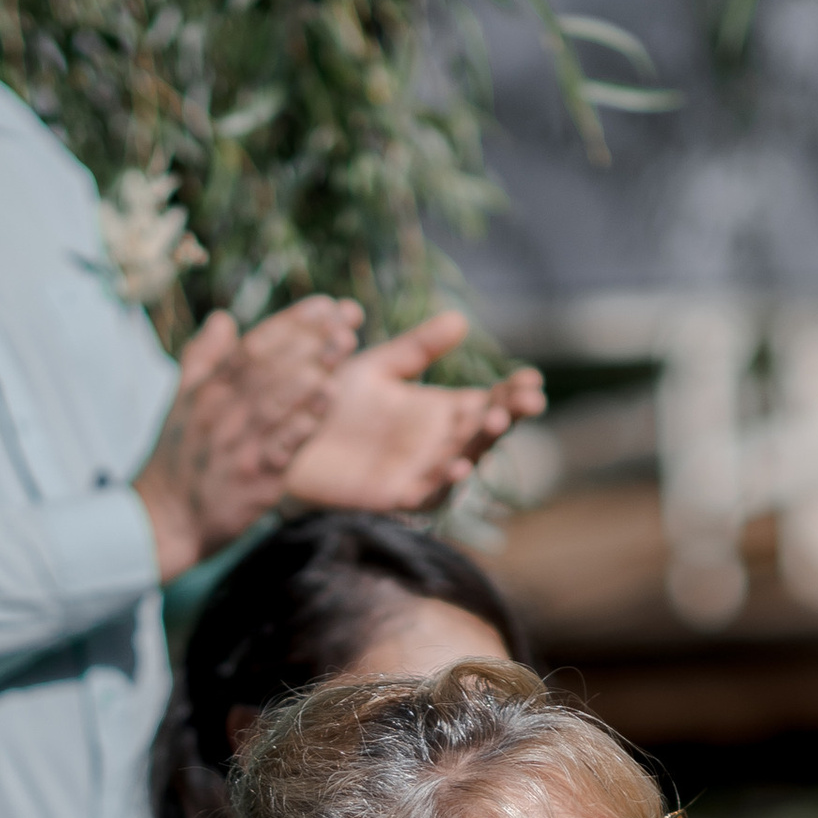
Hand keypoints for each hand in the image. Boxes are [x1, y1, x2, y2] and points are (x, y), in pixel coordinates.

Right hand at [135, 297, 360, 576]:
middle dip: (311, 338)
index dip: (291, 322)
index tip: (325, 304)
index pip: (253, 345)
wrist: (162, 520)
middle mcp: (221, 411)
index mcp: (208, 390)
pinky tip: (329, 400)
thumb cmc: (176, 461)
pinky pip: (281, 445)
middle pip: (270, 365)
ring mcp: (237, 445)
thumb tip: (223, 319)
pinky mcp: (251, 479)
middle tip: (348, 318)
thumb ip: (203, 358)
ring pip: (277, 399)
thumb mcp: (180, 403)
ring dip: (313, 369)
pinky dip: (304, 420)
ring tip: (345, 346)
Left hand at [281, 308, 544, 515]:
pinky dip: (442, 482)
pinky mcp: (391, 496)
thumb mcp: (379, 366)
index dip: (510, 393)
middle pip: (482, 433)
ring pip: (462, 463)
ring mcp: (416, 472)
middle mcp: (434, 444)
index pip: (486, 402)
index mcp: (437, 411)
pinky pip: (425, 494)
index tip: (531, 379)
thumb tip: (460, 321)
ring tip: (494, 420)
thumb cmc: (330, 398)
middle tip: (527, 400)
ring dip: (480, 444)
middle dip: (506, 416)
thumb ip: (418, 349)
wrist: (285, 429)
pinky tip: (457, 464)